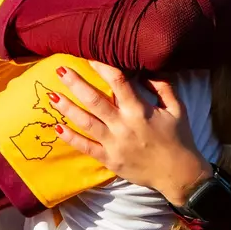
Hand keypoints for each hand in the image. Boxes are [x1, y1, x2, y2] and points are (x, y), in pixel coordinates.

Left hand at [51, 62, 211, 204]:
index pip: (117, 82)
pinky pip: (86, 148)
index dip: (102, 66)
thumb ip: (162, 86)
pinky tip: (57, 128)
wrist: (179, 174)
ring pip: (86, 122)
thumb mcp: (177, 108)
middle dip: (76, 84)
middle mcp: (124, 125)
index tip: (88, 55)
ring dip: (67, 109)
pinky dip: (71, 138)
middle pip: (95, 100)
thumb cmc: (179, 138)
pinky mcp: (109, 160)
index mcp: (140, 110)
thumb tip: (146, 68)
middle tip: (60, 70)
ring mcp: (114, 144)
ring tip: (51, 96)